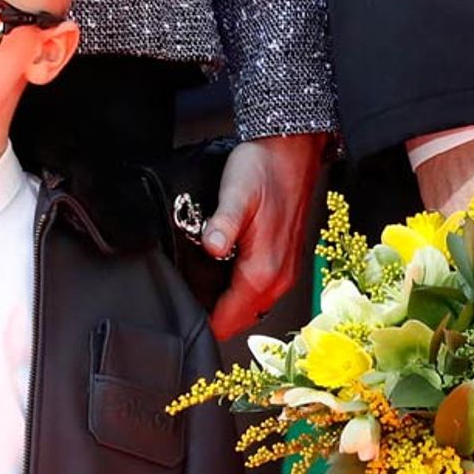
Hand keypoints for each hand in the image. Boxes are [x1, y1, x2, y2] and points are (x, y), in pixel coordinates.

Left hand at [203, 133, 328, 339]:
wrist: (292, 151)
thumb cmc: (265, 169)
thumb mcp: (236, 193)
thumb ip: (222, 224)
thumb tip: (212, 247)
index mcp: (264, 270)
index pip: (228, 321)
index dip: (201, 321)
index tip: (181, 309)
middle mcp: (279, 279)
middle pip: (239, 320)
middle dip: (212, 316)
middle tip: (186, 296)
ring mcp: (285, 273)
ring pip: (250, 309)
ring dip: (227, 305)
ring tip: (200, 286)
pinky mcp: (285, 264)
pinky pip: (260, 294)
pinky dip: (240, 293)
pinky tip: (223, 274)